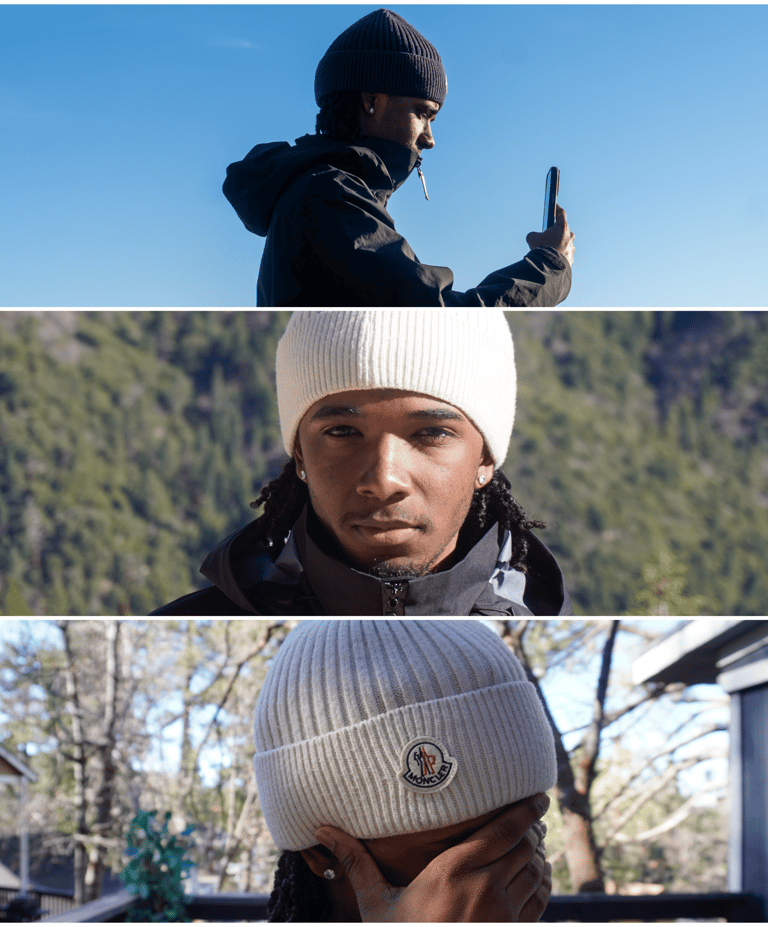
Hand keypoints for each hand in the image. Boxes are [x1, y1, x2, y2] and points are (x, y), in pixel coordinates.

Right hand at [316, 793, 551, 921]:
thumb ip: (356, 861)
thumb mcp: (375, 903)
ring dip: (536, 854)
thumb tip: (322, 829)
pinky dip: (542, 883)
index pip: (502, 829)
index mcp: (455, 870)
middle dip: (530, 828)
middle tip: (531, 814)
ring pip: (534, 870)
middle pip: (523, 845)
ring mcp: (503, 915)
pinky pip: (539, 900)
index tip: (537, 794)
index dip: (525, 809)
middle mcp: (485, 888)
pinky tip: (537, 875)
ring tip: (533, 841)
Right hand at [526, 204, 574, 266]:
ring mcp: (572, 248)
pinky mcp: (571, 258)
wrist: (548, 268)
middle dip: (556, 232)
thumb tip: (533, 237)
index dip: (557, 209)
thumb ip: (533, 234)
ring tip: (550, 250)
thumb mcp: (531, 238)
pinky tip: (553, 258)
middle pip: (563, 230)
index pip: (561, 213)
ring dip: (559, 244)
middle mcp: (569, 236)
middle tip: (548, 236)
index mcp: (562, 227)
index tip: (554, 207)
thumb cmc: (541, 250)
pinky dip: (560, 255)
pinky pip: (566, 254)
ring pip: (565, 243)